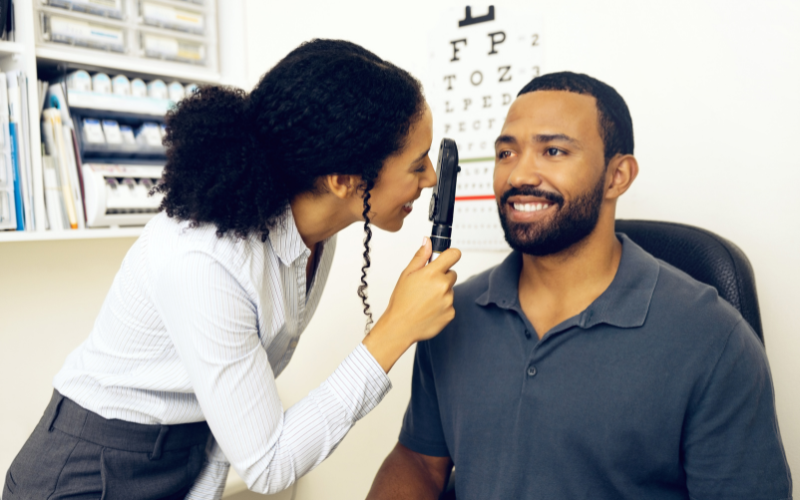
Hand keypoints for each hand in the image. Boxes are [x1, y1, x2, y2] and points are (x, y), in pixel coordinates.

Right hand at [363, 237, 460, 372]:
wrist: (400, 327)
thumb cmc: (401, 301)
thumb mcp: (407, 274)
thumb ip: (420, 257)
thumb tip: (427, 242)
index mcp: (432, 273)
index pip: (454, 255)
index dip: (451, 255)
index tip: (447, 258)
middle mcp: (443, 286)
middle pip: (452, 274)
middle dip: (441, 277)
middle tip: (426, 286)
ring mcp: (448, 301)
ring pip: (450, 290)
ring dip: (441, 293)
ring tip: (425, 301)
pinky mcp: (451, 313)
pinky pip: (450, 305)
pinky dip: (442, 306)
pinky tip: (429, 310)